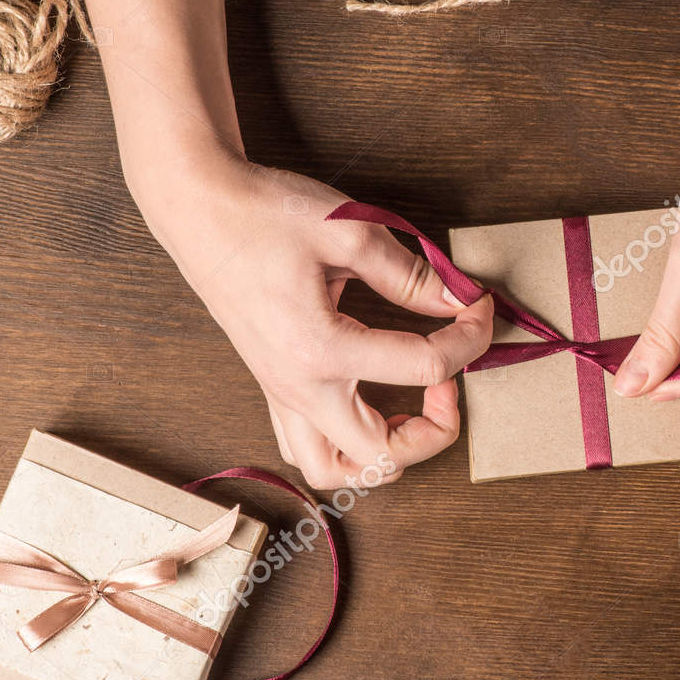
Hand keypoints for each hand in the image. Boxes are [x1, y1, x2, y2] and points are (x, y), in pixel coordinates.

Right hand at [131, 152, 492, 489]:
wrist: (198, 209)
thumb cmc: (262, 214)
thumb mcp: (350, 232)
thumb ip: (411, 275)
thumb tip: (458, 299)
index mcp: (322, 351)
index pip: (426, 367)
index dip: (472, 338)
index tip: (480, 306)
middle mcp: (299, 388)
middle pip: (383, 457)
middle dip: (436, 428)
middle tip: (449, 376)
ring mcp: (281, 394)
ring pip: (335, 470)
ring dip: (384, 453)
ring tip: (410, 406)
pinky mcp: (272, 386)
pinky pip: (307, 446)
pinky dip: (345, 444)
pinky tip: (369, 401)